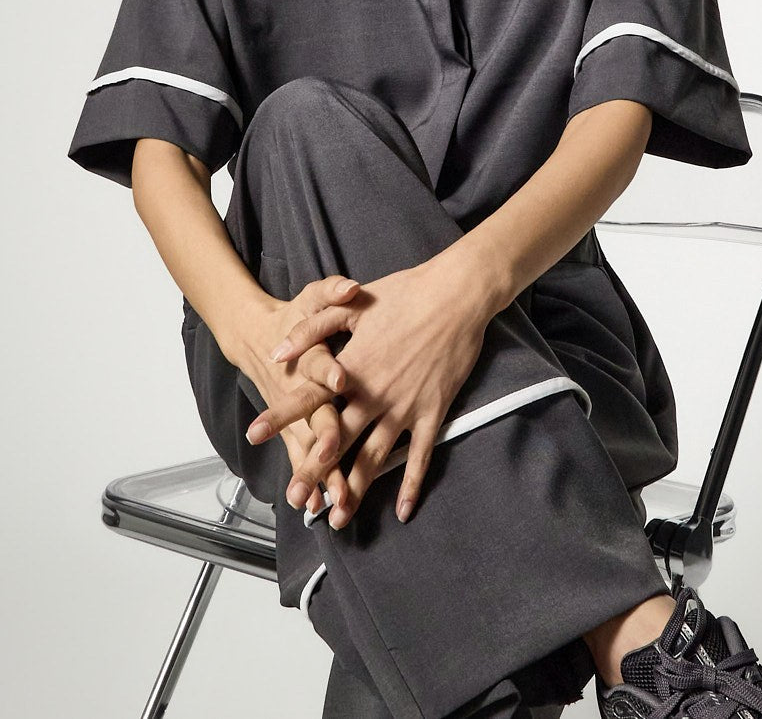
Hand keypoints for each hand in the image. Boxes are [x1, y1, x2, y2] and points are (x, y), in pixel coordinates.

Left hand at [249, 256, 493, 528]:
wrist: (456, 295)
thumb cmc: (404, 293)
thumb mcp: (351, 305)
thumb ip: (312, 330)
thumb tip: (279, 352)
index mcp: (352, 368)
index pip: (310, 398)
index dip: (281, 416)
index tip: (254, 434)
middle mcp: (375, 394)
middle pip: (338, 441)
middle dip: (314, 472)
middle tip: (295, 499)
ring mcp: (405, 407)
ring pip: (375, 458)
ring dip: (356, 489)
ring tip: (339, 519)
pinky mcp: (433, 412)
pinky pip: (420, 456)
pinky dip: (412, 484)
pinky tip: (404, 510)